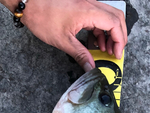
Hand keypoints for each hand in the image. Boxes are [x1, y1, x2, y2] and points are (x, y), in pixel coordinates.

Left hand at [9, 0, 127, 70]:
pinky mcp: (82, 6)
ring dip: (110, 34)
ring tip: (105, 50)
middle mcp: (90, 4)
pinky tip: (96, 43)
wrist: (30, 3)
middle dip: (119, 36)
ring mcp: (87, 4)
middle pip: (116, 17)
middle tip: (116, 52)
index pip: (114, 24)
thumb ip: (81, 55)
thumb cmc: (43, 17)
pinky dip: (101, 30)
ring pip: (109, 17)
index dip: (119, 41)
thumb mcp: (63, 41)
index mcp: (88, 11)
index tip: (116, 54)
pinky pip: (98, 17)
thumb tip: (91, 68)